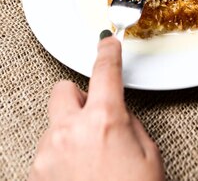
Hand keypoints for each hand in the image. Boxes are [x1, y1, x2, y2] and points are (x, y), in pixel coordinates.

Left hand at [29, 35, 164, 180]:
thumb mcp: (149, 156)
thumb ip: (129, 124)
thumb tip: (116, 114)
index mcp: (104, 121)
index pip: (104, 71)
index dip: (108, 53)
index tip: (108, 43)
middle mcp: (69, 132)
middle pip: (63, 91)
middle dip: (78, 99)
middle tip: (96, 118)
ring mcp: (47, 156)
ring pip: (54, 126)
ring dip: (69, 134)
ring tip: (90, 164)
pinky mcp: (36, 177)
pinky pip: (47, 155)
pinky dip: (60, 160)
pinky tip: (79, 178)